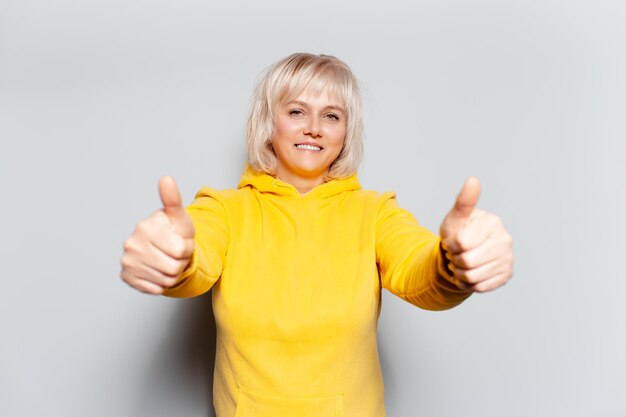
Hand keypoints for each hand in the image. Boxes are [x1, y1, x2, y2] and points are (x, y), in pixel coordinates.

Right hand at [121, 177, 194, 294]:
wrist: (163, 249)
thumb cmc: (174, 232)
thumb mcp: (179, 217)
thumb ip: (173, 199)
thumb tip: (166, 179)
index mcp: (146, 226)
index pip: (181, 250)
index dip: (188, 249)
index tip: (182, 241)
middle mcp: (132, 242)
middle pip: (174, 267)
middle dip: (181, 262)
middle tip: (175, 254)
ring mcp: (127, 260)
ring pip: (166, 281)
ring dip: (172, 274)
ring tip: (168, 261)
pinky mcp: (126, 276)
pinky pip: (155, 289)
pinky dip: (161, 284)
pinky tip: (158, 271)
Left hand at [439, 177, 512, 292]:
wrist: (463, 252)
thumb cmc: (458, 232)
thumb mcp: (455, 218)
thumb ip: (464, 201)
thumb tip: (473, 180)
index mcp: (492, 222)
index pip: (461, 243)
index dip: (450, 245)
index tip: (453, 240)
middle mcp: (505, 239)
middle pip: (466, 261)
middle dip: (455, 260)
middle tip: (458, 253)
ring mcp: (508, 258)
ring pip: (472, 277)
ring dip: (460, 273)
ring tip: (463, 262)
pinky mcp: (507, 275)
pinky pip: (480, 287)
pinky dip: (469, 283)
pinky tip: (471, 272)